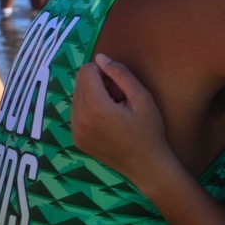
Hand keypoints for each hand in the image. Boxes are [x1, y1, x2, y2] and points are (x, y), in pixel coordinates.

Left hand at [71, 53, 170, 184]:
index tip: (120, 86)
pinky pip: (76, 112)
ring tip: (114, 110)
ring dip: (93, 96)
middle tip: (118, 98)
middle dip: (97, 83)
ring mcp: (76, 131)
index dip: (104, 71)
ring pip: (76, 96)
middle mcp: (80, 119)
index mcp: (96, 107)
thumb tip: (100, 57)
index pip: (86, 71)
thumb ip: (120, 73)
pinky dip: (89, 110)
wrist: (146, 166)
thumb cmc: (149, 130)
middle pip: (79, 82)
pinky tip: (107, 121)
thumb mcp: (142, 97)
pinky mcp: (76, 139)